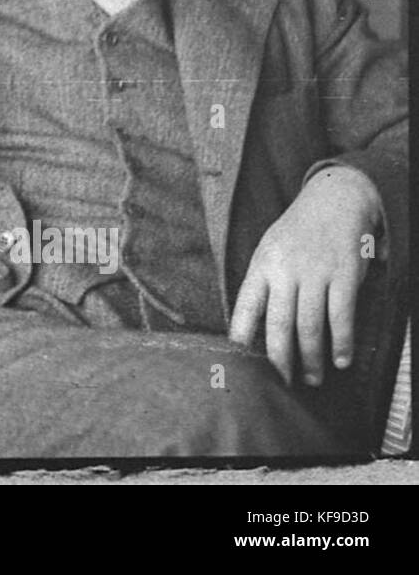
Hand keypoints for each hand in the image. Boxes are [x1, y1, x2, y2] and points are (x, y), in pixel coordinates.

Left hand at [229, 167, 381, 386]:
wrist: (333, 200)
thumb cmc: (296, 233)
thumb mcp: (269, 251)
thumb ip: (263, 285)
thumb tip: (250, 327)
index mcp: (261, 265)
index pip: (246, 307)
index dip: (241, 338)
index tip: (239, 364)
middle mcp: (286, 270)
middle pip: (280, 324)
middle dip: (280, 360)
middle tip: (282, 384)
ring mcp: (316, 273)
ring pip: (311, 325)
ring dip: (313, 358)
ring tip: (313, 379)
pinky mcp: (344, 275)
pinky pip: (342, 316)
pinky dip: (342, 342)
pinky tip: (341, 360)